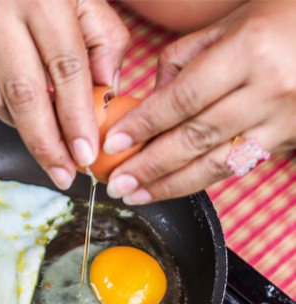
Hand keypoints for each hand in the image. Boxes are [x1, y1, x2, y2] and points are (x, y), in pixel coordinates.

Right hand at [0, 0, 129, 189]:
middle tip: (65, 174)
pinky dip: (11, 116)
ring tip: (51, 158)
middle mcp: (3, 11)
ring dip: (27, 135)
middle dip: (47, 144)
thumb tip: (104, 95)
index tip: (87, 154)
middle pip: (24, 94)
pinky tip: (30, 126)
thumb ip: (103, 43)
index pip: (65, 69)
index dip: (77, 119)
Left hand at [104, 1, 295, 204]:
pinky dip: (198, 181)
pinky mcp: (289, 141)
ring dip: (169, 185)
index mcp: (250, 49)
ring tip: (136, 196)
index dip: (143, 125)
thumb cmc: (282, 21)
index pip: (183, 98)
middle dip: (149, 166)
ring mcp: (283, 120)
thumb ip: (182, 61)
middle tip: (116, 183)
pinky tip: (171, 189)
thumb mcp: (230, 24)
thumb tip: (148, 104)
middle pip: (195, 137)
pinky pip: (235, 168)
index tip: (113, 145)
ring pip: (215, 163)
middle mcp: (269, 89)